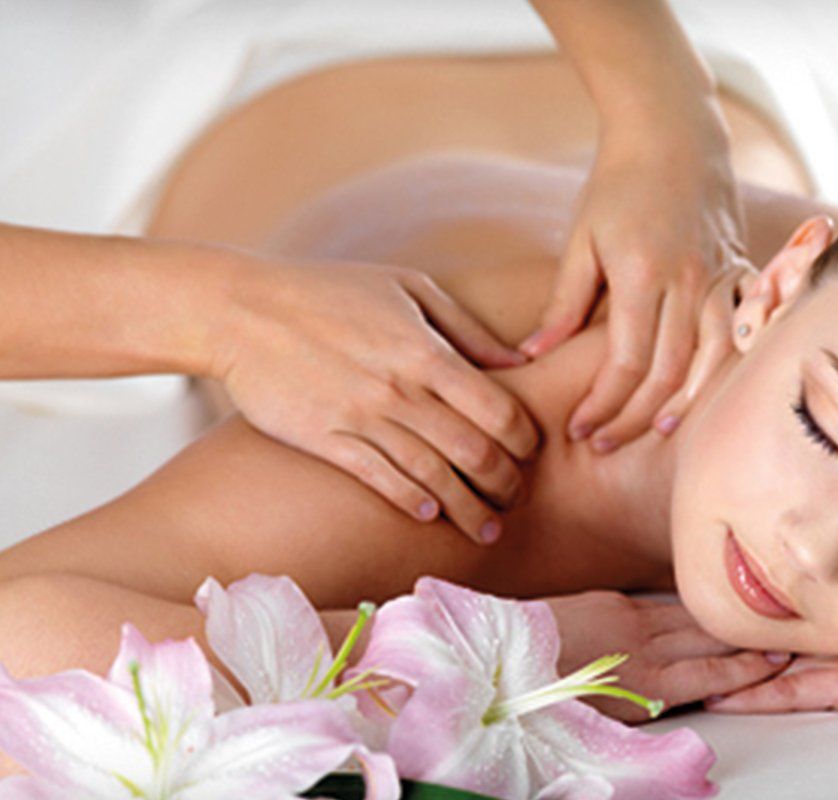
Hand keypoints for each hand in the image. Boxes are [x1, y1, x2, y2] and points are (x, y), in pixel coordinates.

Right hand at [211, 256, 539, 544]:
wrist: (241, 309)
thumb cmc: (330, 291)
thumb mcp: (408, 288)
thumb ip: (467, 329)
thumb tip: (520, 362)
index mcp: (428, 351)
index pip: (500, 410)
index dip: (525, 440)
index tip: (530, 454)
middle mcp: (401, 389)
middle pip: (475, 452)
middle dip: (506, 484)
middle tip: (516, 500)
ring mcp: (362, 416)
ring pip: (433, 477)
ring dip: (468, 509)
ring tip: (486, 529)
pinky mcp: (325, 439)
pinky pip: (380, 480)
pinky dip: (411, 502)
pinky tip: (429, 514)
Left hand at [518, 121, 754, 451]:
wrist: (674, 131)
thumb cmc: (618, 185)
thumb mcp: (581, 240)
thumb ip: (563, 303)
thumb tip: (533, 356)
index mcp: (643, 274)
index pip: (626, 363)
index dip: (602, 405)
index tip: (578, 429)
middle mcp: (689, 281)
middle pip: (669, 373)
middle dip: (635, 417)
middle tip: (605, 443)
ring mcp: (721, 276)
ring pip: (712, 361)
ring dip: (685, 404)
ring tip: (658, 433)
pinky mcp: (740, 272)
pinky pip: (741, 335)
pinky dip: (724, 370)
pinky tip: (705, 394)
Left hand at [543, 590, 792, 722]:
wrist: (500, 655)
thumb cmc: (544, 698)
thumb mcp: (601, 723)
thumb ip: (646, 708)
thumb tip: (673, 702)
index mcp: (644, 685)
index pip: (712, 675)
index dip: (748, 669)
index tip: (776, 661)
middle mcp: (643, 648)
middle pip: (708, 641)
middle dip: (744, 639)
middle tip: (778, 634)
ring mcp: (627, 618)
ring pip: (686, 617)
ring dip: (717, 620)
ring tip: (746, 619)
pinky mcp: (609, 599)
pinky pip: (658, 604)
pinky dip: (683, 608)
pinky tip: (693, 608)